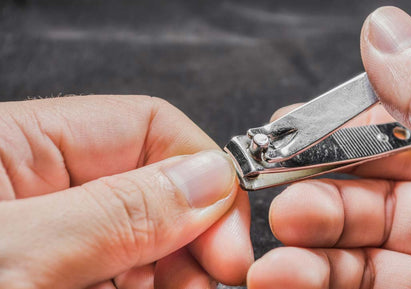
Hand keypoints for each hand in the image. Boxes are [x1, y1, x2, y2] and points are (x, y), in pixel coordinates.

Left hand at [0, 95, 252, 287]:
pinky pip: (122, 272)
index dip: (205, 175)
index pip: (149, 125)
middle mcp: (44, 181)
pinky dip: (147, 287)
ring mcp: (53, 230)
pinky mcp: (56, 269)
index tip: (227, 239)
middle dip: (194, 235)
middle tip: (205, 282)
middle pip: (156, 187)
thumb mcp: (21, 254)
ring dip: (176, 271)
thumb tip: (213, 180)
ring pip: (147, 237)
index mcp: (24, 142)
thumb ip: (119, 212)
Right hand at [247, 6, 410, 288]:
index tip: (286, 132)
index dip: (341, 126)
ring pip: (359, 243)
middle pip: (372, 186)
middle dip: (314, 189)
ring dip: (304, 245)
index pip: (402, 126)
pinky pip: (358, 285)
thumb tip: (385, 30)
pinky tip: (281, 278)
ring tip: (271, 255)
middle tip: (276, 195)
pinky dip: (310, 280)